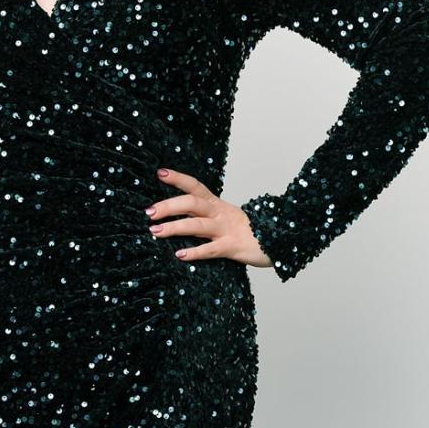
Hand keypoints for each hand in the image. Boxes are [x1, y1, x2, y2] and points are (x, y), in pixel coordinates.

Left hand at [146, 169, 271, 268]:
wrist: (279, 240)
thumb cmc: (250, 231)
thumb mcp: (226, 219)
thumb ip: (205, 218)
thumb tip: (179, 221)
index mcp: (217, 205)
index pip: (195, 186)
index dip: (178, 179)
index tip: (160, 173)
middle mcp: (220, 214)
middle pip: (192, 202)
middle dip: (169, 206)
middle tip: (149, 212)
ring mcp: (226, 230)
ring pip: (197, 225)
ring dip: (175, 227)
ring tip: (155, 231)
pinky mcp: (232, 247)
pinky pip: (211, 250)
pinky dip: (195, 252)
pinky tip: (180, 255)